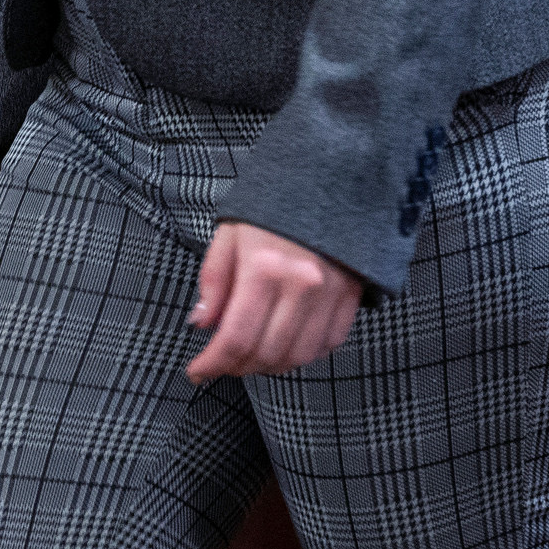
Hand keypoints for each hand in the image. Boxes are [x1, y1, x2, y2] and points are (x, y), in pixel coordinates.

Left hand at [185, 223, 361, 382]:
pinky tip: (285, 343)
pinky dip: (304, 353)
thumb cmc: (271, 207)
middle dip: (238, 368)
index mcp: (264, 267)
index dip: (213, 365)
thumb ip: (213, 280)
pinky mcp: (350, 294)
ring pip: (298, 356)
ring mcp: (330, 292)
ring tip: (252, 355)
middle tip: (223, 363)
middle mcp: (300, 284)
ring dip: (270, 366)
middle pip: (267, 354)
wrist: (324, 178)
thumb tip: (202, 323)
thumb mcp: (230, 233)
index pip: (236, 338)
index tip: (197, 371)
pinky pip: (328, 343)